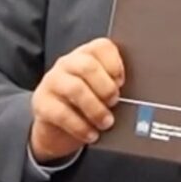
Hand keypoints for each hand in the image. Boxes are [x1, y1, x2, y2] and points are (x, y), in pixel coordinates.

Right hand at [31, 38, 125, 163]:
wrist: (56, 130)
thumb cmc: (88, 108)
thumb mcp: (102, 95)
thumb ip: (116, 89)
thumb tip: (139, 98)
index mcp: (86, 55)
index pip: (101, 46)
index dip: (115, 64)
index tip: (122, 82)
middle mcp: (67, 64)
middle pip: (87, 65)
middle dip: (105, 87)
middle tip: (115, 102)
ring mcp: (52, 82)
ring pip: (75, 88)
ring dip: (95, 108)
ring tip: (106, 123)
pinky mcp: (41, 103)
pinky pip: (61, 113)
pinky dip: (80, 126)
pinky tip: (91, 135)